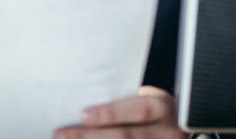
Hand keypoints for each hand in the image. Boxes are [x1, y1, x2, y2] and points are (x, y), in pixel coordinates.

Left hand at [54, 86, 183, 138]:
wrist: (175, 128)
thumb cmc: (150, 110)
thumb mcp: (145, 99)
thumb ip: (121, 101)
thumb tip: (82, 108)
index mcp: (162, 108)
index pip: (137, 110)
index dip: (110, 114)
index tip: (83, 115)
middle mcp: (166, 132)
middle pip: (126, 137)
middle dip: (90, 136)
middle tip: (60, 134)